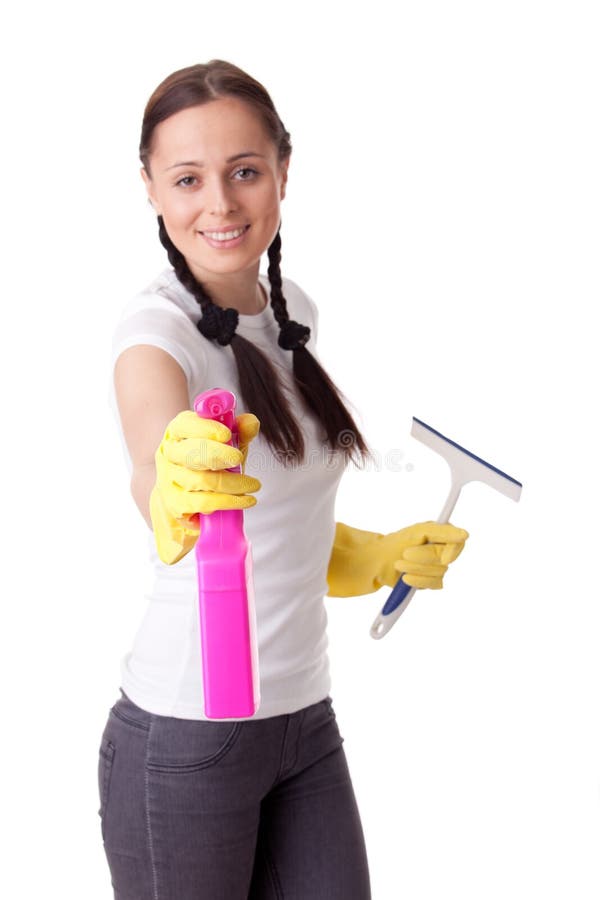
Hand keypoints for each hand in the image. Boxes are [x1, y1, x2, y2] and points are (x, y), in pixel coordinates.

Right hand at [150, 410, 260, 564]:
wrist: (187, 497)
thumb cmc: (209, 463)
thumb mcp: (226, 444)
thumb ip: (240, 431)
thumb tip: (250, 423)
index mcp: (178, 432)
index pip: (185, 425)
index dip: (205, 428)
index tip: (226, 434)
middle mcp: (169, 454)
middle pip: (190, 453)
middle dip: (217, 454)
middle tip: (238, 458)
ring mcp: (169, 480)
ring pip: (201, 480)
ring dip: (232, 483)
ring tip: (253, 484)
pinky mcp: (175, 504)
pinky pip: (204, 502)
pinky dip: (229, 501)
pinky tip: (246, 499)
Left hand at [326, 520, 468, 596]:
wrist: (378, 562)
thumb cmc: (396, 543)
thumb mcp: (420, 531)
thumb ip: (443, 532)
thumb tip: (465, 534)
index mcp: (442, 535)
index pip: (459, 542)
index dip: (453, 551)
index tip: (444, 557)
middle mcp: (443, 551)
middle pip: (445, 559)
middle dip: (423, 558)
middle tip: (405, 553)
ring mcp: (438, 568)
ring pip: (439, 573)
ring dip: (416, 569)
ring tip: (399, 564)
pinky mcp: (431, 582)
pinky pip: (434, 584)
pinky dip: (418, 581)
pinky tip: (405, 578)